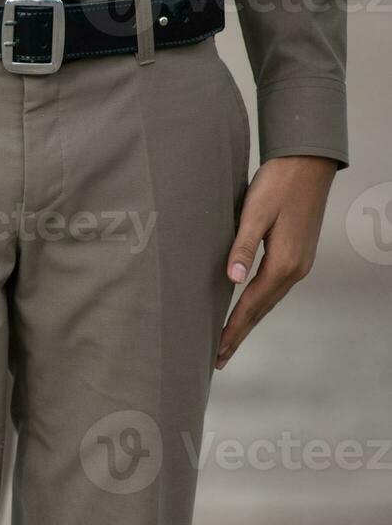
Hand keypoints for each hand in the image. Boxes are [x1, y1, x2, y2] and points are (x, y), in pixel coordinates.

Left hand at [217, 155, 336, 368]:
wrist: (307, 165)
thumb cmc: (277, 184)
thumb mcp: (255, 213)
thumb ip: (242, 247)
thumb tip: (233, 280)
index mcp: (283, 263)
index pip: (251, 306)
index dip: (232, 330)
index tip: (216, 352)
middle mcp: (295, 269)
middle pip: (261, 310)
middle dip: (239, 334)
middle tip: (218, 359)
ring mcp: (299, 263)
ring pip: (268, 301)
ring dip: (249, 322)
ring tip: (229, 341)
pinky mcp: (297, 255)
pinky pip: (273, 288)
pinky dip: (259, 304)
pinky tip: (248, 308)